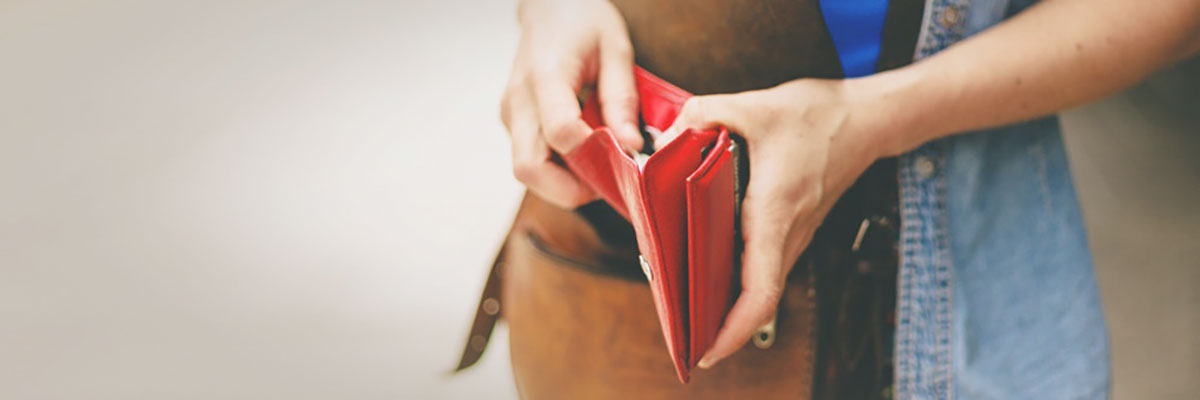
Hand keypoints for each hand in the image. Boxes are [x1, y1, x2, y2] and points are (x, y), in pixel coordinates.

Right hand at [500, 0, 642, 207]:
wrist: (549, 6)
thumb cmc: (583, 21)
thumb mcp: (616, 49)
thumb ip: (621, 99)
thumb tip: (632, 147)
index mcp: (545, 76)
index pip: (560, 132)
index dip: (593, 156)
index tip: (626, 158)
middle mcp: (518, 100)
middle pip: (529, 168)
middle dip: (570, 189)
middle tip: (609, 182)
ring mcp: (510, 114)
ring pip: (526, 171)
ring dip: (563, 183)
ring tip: (600, 168)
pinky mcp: (513, 123)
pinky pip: (530, 159)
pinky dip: (558, 170)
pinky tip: (586, 155)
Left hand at [657, 78, 888, 367]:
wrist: (866, 119)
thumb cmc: (818, 116)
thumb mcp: (752, 105)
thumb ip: (702, 115)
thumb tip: (667, 136)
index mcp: (774, 210)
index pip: (761, 288)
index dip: (735, 328)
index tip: (709, 350)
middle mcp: (788, 232)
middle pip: (758, 299)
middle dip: (721, 327)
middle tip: (682, 338)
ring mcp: (795, 234)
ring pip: (762, 287)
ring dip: (729, 307)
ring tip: (687, 314)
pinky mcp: (794, 228)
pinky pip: (765, 267)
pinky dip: (739, 283)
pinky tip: (708, 276)